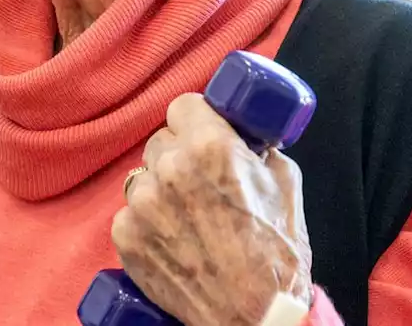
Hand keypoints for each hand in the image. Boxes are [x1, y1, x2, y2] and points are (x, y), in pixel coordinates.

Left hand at [113, 93, 312, 325]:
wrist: (255, 319)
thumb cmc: (278, 258)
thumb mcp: (287, 184)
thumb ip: (259, 150)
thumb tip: (247, 134)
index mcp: (210, 146)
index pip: (183, 105)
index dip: (196, 121)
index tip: (203, 134)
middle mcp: (169, 169)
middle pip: (160, 141)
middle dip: (179, 155)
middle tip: (201, 182)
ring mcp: (141, 204)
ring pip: (143, 177)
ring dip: (161, 189)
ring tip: (189, 218)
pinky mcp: (124, 236)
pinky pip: (130, 213)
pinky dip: (148, 222)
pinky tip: (174, 240)